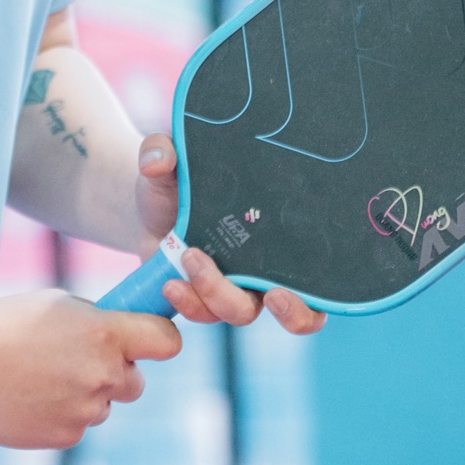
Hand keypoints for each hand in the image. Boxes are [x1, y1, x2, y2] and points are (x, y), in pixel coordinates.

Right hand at [0, 292, 181, 450]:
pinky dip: (60, 415)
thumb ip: (96, 320)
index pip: (167, 342)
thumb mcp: (56, 304)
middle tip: (76, 361)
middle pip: (135, 382)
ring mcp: (85, 409)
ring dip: (83, 395)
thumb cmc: (4, 323)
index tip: (147, 341)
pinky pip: (77, 426)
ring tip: (39, 378)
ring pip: (102, 406)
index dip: (159, 340)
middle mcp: (103, 374)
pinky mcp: (65, 436)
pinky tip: (29, 397)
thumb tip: (122, 331)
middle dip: (115, 373)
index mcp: (105, 334)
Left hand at [135, 135, 325, 336]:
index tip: (289, 289)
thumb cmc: (177, 181)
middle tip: (274, 295)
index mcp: (276, 237)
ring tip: (189, 258)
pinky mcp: (199, 296)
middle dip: (292, 312)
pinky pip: (201, 313)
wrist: (146, 204)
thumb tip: (157, 159)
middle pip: (293, 310)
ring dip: (219, 295)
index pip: (318, 277)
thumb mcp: (173, 159)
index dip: (313, 298)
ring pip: (241, 314)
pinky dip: (187, 304)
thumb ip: (163, 150)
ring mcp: (231, 286)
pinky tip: (170, 283)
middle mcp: (262, 269)